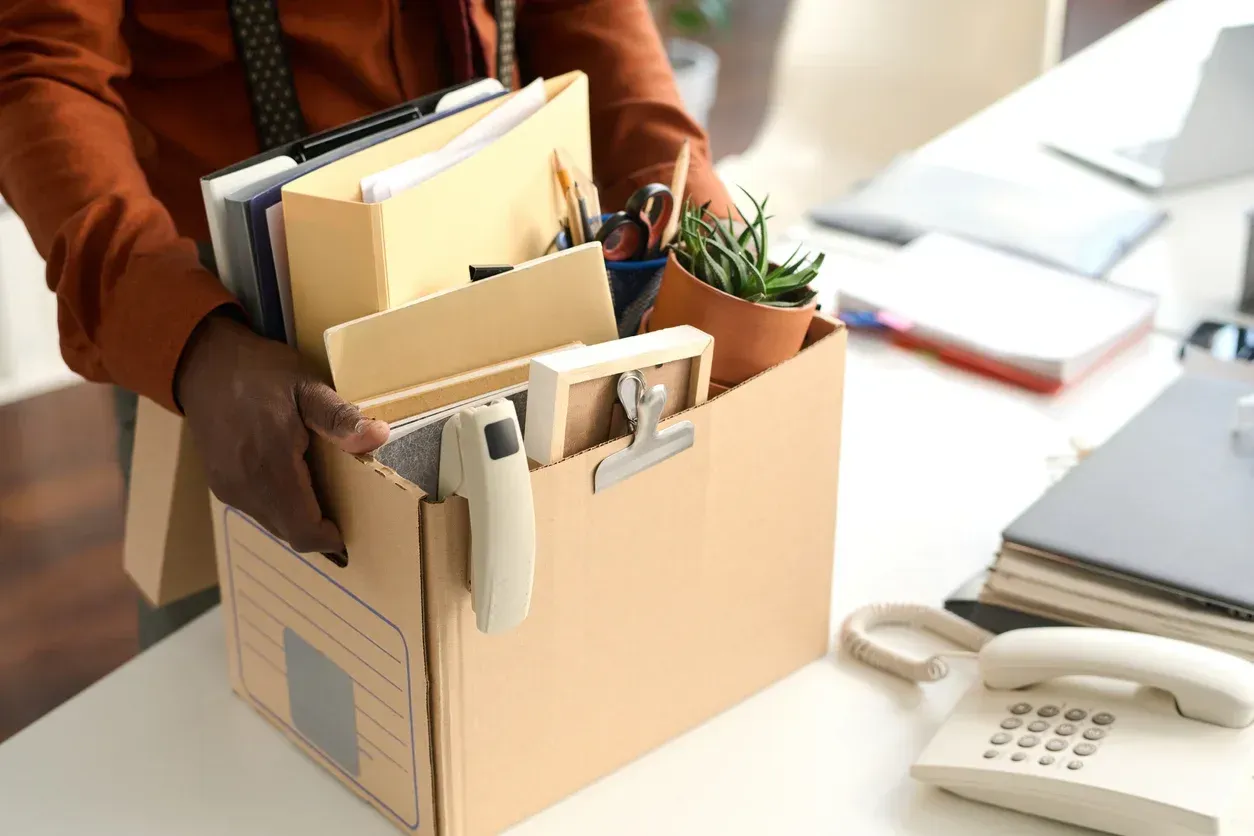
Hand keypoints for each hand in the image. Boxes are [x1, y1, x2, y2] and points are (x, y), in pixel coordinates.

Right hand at [175, 312, 389, 558]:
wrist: (204, 363)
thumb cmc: (261, 373)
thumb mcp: (307, 385)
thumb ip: (339, 417)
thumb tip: (379, 436)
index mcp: (270, 466)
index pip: (302, 530)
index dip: (330, 539)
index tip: (352, 527)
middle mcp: (244, 486)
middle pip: (289, 531)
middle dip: (318, 527)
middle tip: (346, 508)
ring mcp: (228, 487)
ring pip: (272, 523)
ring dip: (298, 517)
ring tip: (322, 492)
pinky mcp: (219, 483)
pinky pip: (256, 509)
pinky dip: (279, 505)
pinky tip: (294, 480)